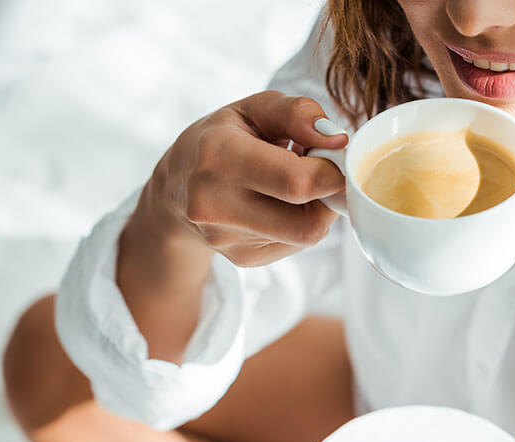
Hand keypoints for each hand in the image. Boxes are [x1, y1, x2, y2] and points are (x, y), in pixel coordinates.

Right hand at [141, 90, 348, 267]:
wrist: (176, 189)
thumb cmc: (221, 140)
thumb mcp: (253, 109)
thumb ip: (297, 113)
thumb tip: (338, 139)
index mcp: (218, 157)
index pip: (298, 182)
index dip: (332, 170)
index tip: (335, 153)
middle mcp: (216, 205)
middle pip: (307, 222)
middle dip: (329, 194)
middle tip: (322, 169)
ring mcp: (227, 239)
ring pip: (306, 235)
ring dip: (317, 208)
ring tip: (296, 183)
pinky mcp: (242, 258)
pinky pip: (294, 244)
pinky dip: (300, 222)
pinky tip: (280, 203)